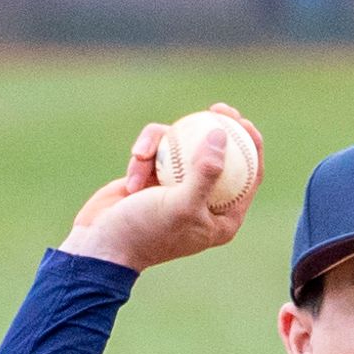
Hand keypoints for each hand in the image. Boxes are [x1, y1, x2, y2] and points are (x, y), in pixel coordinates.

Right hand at [61, 105, 259, 272]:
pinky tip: (131, 171)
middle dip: (219, 127)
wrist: (102, 245)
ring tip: (140, 156)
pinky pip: (156, 150)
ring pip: (183, 146)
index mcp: (223, 218)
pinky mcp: (154, 177)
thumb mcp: (181, 205)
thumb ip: (206, 173)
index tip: (241, 121)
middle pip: (222, 155)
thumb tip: (222, 135)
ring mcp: (178, 188)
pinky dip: (143, 157)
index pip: (250, 175)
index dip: (251, 144)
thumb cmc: (145, 232)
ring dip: (159, 146)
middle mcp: (204, 202)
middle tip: (216, 109)